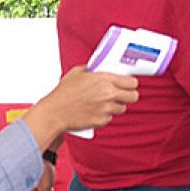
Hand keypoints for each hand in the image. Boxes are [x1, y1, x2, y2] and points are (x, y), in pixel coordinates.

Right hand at [22, 67, 137, 146]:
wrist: (55, 112)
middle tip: (121, 94)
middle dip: (129, 95)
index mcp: (104, 79)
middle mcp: (108, 94)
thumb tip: (98, 69)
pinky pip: (109, 118)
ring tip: (103, 103)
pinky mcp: (102, 121)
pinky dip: (105, 115)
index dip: (131, 83)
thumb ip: (92, 69)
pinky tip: (94, 111)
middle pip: (133, 97)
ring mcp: (106, 109)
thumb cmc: (64, 93)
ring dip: (115, 105)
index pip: (132, 82)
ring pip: (122, 108)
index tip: (127, 84)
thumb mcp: (76, 73)